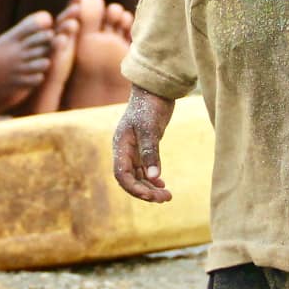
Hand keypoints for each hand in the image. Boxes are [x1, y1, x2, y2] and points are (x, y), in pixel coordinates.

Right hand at [113, 86, 174, 202]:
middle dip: (146, 192)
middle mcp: (124, 150)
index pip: (121, 174)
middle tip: (165, 199)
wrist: (155, 89)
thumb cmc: (150, 106)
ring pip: (138, 176)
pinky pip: (143, 169)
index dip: (134, 188)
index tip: (151, 196)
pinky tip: (162, 184)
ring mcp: (133, 149)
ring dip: (150, 187)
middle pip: (130, 179)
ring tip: (167, 196)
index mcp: (121, 145)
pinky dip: (152, 178)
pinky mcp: (143, 147)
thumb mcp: (150, 129)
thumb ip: (151, 153)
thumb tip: (154, 177)